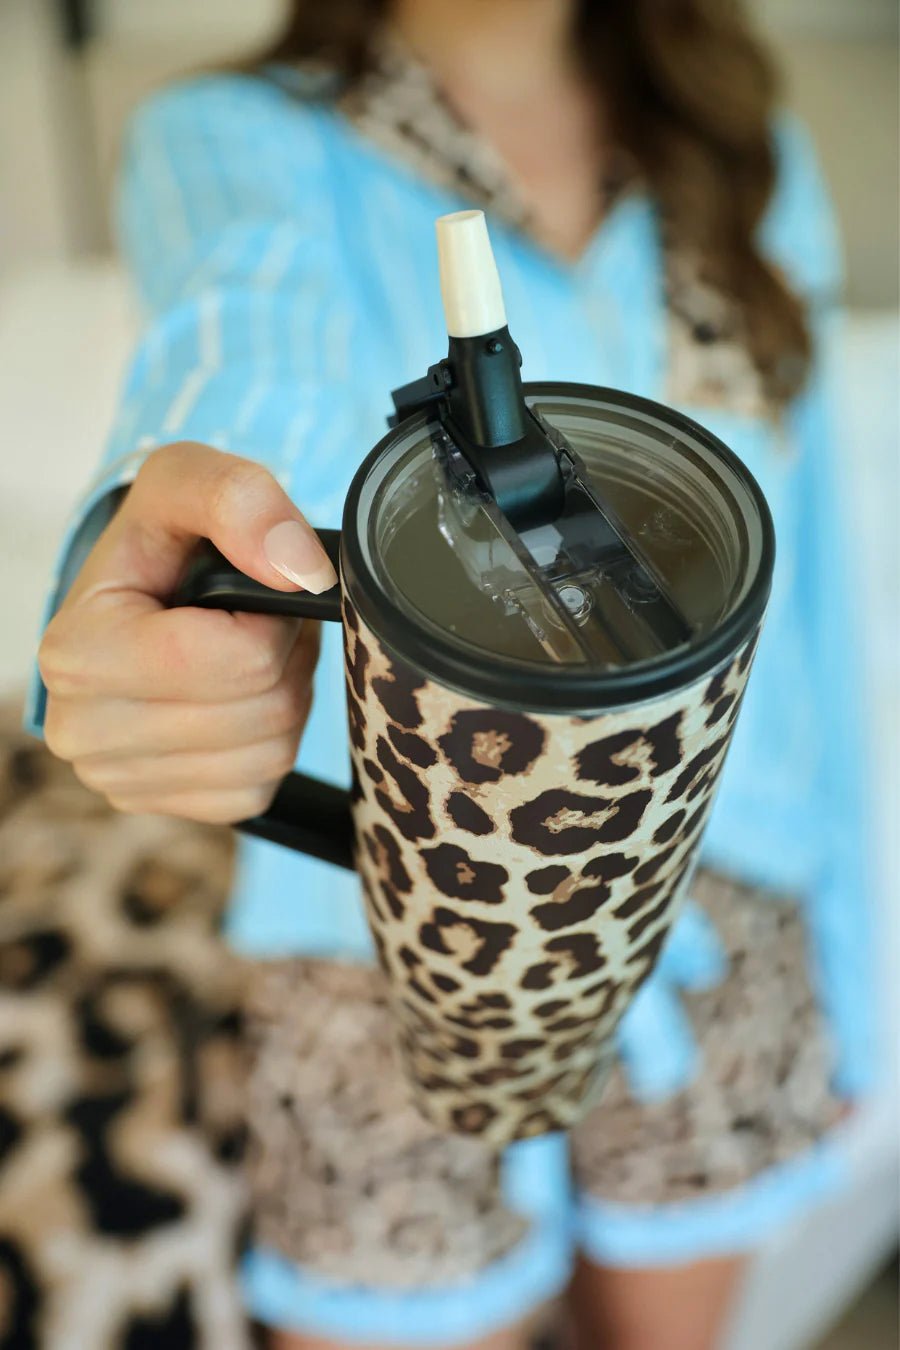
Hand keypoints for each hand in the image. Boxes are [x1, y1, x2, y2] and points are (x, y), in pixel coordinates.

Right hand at [39, 442, 336, 823]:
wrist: (135, 598)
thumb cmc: (160, 542)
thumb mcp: (187, 480)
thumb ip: (241, 499)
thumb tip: (304, 573)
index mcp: (77, 651)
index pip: (240, 660)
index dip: (273, 621)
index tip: (250, 593)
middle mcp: (82, 729)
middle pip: (264, 710)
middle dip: (285, 657)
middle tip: (260, 623)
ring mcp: (118, 779)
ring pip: (271, 754)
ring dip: (285, 696)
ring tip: (249, 654)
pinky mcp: (158, 807)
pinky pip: (259, 789)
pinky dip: (270, 741)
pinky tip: (238, 699)